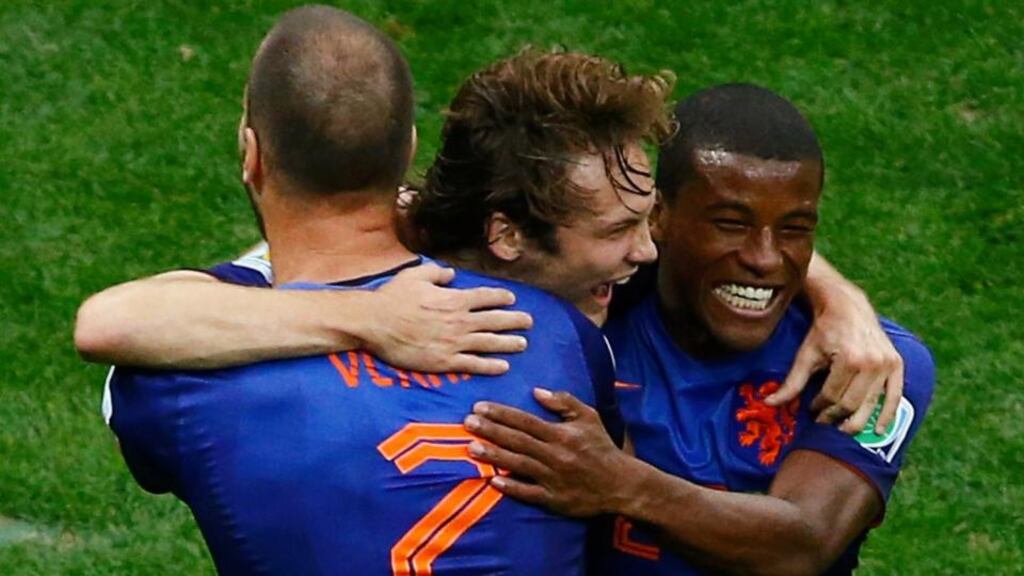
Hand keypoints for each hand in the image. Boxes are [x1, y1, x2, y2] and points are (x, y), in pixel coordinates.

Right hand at [363, 264, 532, 374]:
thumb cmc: (393, 298)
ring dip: (509, 343)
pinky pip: (474, 364)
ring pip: (490, 343)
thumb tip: (451, 273)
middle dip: (515, 320)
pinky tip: (503, 367)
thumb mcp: (415, 275)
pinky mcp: (445, 361)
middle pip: (495, 320)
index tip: (512, 299)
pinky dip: (491, 366)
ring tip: (523, 344)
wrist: (375, 323)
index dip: (502, 297)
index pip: (486, 297)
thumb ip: (437, 273)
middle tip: (529, 322)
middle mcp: (460, 320)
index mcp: (454, 299)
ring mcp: (454, 342)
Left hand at [463, 388, 627, 516]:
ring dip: (494, 455)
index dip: (501, 413)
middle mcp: (555, 455)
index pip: (525, 421)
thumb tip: (537, 391)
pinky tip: (493, 479)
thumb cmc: (601, 447)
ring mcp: (553, 478)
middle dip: (490, 430)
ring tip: (471, 447)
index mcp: (562, 434)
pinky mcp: (554, 499)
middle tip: (467, 422)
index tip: (479, 407)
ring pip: (518, 464)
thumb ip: (564, 402)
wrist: (621, 484)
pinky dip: (511, 486)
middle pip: (517, 440)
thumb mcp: (589, 417)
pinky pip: (529, 493)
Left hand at [767, 282, 903, 434]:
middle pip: (851, 404)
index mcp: (849, 360)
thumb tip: (769, 403)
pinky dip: (887, 415)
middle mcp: (872, 363)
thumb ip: (791, 382)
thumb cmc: (824, 331)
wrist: (847, 306)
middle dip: (835, 417)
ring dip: (856, 421)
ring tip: (843, 429)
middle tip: (824, 422)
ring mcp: (887, 364)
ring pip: (870, 405)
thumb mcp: (805, 355)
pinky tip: (878, 430)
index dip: (819, 408)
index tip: (811, 410)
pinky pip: (894, 396)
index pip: (831, 396)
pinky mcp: (897, 364)